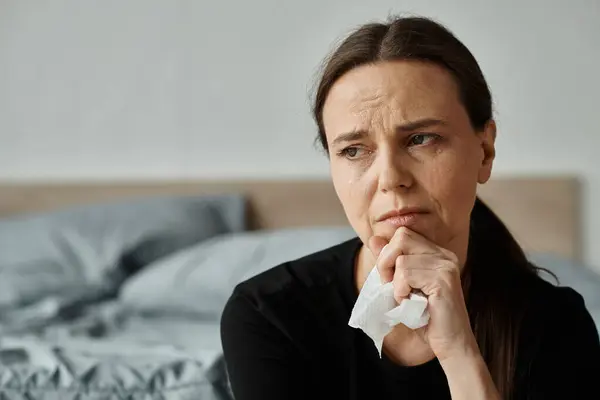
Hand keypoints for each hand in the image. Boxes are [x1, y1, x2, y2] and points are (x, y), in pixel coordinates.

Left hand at [368, 227, 477, 361]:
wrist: (450, 344)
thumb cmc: (426, 317)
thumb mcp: (401, 285)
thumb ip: (389, 261)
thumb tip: (373, 239)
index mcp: (437, 253)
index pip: (403, 234)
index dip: (388, 254)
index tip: (390, 278)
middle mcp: (445, 255)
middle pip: (401, 237)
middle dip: (387, 262)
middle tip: (393, 286)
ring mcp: (446, 265)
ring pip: (401, 260)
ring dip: (396, 284)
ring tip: (408, 298)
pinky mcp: (443, 280)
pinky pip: (406, 274)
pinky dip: (401, 292)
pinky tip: (412, 303)